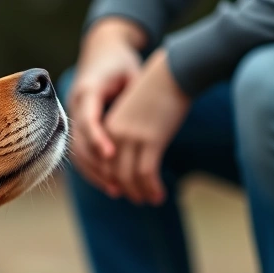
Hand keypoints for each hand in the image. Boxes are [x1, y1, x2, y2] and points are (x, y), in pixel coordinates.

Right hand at [68, 19, 145, 194]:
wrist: (101, 50)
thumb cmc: (121, 61)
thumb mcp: (132, 71)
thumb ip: (135, 92)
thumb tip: (149, 112)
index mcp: (87, 89)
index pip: (88, 119)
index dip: (98, 138)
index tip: (112, 155)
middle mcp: (74, 105)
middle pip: (79, 142)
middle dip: (97, 166)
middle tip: (117, 185)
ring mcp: (72, 117)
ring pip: (77, 152)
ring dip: (95, 174)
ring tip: (116, 190)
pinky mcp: (76, 126)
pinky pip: (80, 153)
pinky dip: (93, 170)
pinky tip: (109, 184)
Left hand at [102, 49, 190, 204]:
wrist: (174, 71)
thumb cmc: (158, 89)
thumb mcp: (134, 110)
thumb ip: (127, 129)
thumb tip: (133, 149)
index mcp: (108, 125)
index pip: (99, 161)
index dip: (108, 179)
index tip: (119, 190)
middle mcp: (114, 133)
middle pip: (112, 172)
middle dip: (124, 189)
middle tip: (136, 199)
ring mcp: (131, 137)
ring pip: (129, 176)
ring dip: (139, 192)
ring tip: (150, 200)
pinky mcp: (151, 140)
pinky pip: (147, 173)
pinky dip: (152, 187)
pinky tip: (159, 195)